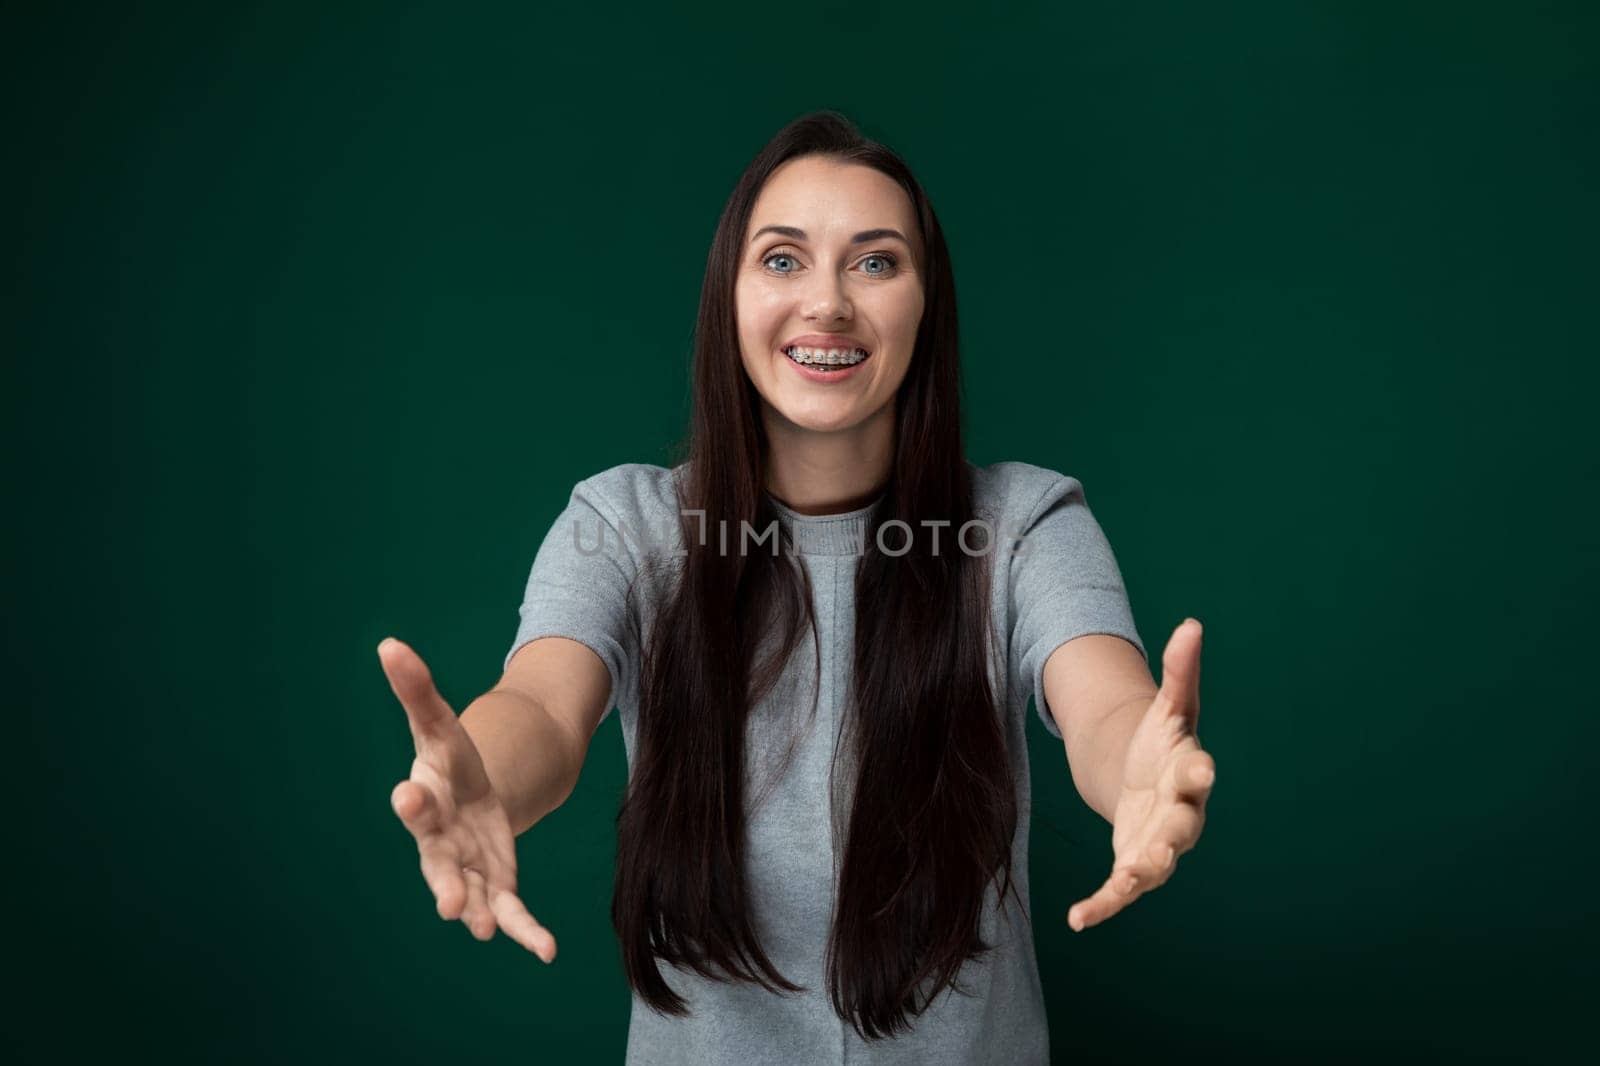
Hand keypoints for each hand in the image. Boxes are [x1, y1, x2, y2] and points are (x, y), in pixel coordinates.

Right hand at [378, 636, 557, 960]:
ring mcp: (467, 869)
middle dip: (443, 879)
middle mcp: (440, 842)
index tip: (408, 795)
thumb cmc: (450, 763)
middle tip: (448, 901)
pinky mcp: (496, 886)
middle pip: (437, 860)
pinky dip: (526, 932)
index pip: (417, 800)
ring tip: (481, 930)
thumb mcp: (441, 723)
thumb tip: (389, 642)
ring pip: (470, 895)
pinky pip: (510, 913)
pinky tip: (546, 951)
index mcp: (428, 799)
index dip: (413, 801)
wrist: (468, 800)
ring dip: (477, 912)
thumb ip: (417, 689)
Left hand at [1067, 618, 1214, 931]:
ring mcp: (1160, 842)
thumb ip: (1179, 670)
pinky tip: (1078, 919)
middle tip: (1162, 846)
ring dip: (1140, 874)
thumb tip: (1190, 624)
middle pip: (1182, 826)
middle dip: (1173, 835)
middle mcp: (1181, 813)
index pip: (1198, 770)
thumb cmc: (1161, 740)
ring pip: (1155, 864)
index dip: (1200, 770)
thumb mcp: (1167, 704)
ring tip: (1122, 883)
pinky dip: (1103, 904)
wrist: (1145, 776)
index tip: (1202, 768)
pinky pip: (1121, 889)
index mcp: (1188, 770)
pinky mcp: (1135, 863)